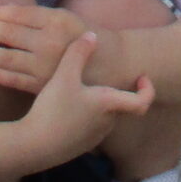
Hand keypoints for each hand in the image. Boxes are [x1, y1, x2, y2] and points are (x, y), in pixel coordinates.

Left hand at [0, 2, 105, 93]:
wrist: (109, 66)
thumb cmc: (83, 37)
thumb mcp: (66, 18)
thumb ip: (38, 17)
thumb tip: (4, 13)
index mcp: (56, 20)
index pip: (18, 15)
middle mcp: (49, 42)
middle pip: (8, 34)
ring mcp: (45, 66)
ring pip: (6, 57)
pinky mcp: (43, 85)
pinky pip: (14, 79)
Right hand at [19, 33, 152, 165]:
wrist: (33, 147)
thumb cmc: (53, 110)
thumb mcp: (64, 76)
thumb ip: (78, 53)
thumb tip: (92, 35)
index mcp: (108, 104)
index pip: (142, 101)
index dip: (147, 89)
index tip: (141, 78)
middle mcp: (107, 123)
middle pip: (118, 104)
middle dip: (110, 90)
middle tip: (93, 77)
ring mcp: (94, 138)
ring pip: (103, 116)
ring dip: (95, 104)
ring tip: (74, 92)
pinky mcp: (81, 147)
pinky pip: (89, 128)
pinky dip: (83, 117)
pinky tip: (62, 111)